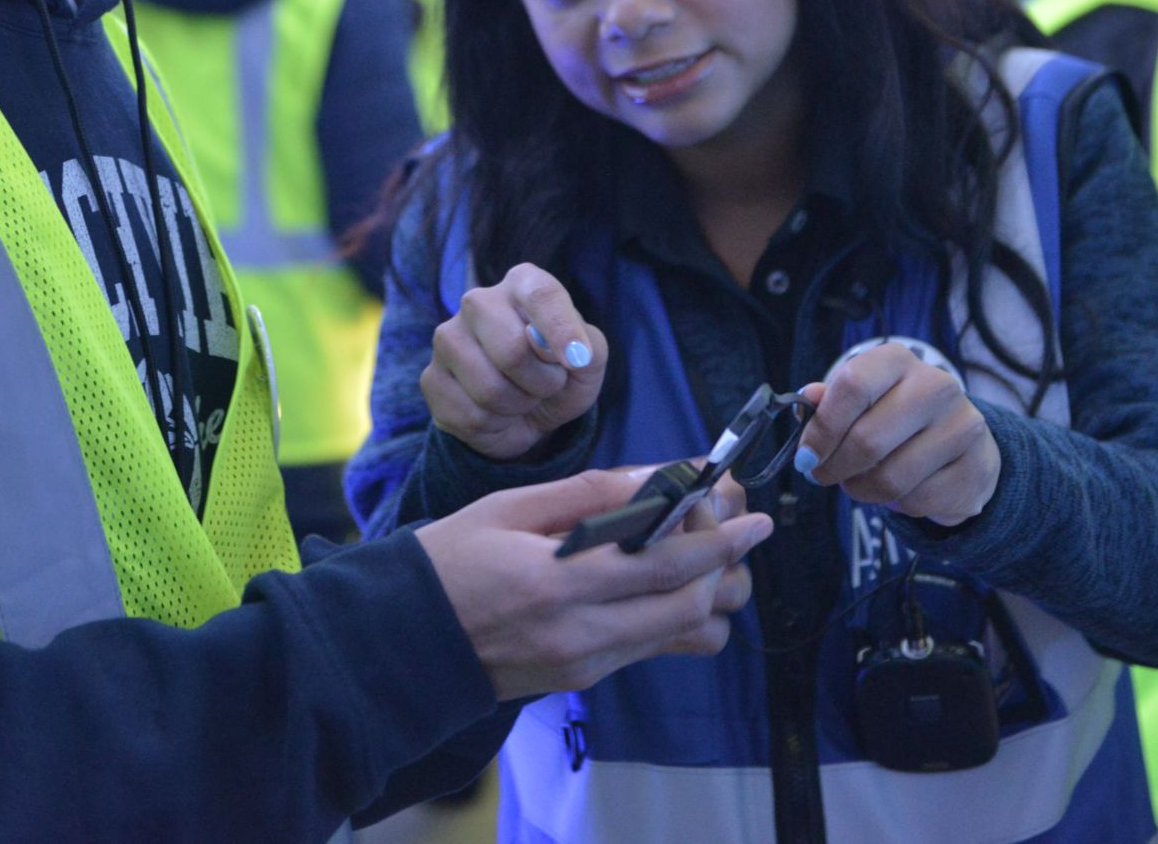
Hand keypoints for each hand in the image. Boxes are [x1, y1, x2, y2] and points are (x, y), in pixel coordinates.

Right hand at [416, 467, 768, 699]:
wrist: (405, 640)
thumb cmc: (449, 561)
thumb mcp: (510, 508)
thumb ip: (590, 495)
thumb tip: (659, 477)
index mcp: (557, 583)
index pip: (665, 564)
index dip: (720, 540)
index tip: (752, 516)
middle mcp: (580, 634)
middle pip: (691, 607)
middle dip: (726, 564)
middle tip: (732, 525)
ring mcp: (585, 665)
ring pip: (684, 636)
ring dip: (708, 594)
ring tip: (699, 554)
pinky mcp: (583, 680)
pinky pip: (652, 648)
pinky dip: (673, 614)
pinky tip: (657, 581)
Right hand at [422, 264, 608, 461]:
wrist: (526, 413)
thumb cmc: (560, 374)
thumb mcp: (589, 360)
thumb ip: (588, 346)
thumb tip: (565, 352)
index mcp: (522, 283)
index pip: (540, 294)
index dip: (560, 329)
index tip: (576, 361)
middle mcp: (477, 302)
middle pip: (511, 349)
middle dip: (541, 382)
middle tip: (548, 384)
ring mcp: (447, 339)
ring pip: (489, 389)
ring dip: (519, 405)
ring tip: (522, 396)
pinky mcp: (431, 378)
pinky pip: (470, 415)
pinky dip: (495, 425)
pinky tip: (497, 411)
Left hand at [793, 344, 1001, 525]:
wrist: (960, 444)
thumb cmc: (896, 417)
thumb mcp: (862, 399)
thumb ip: (832, 400)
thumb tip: (808, 398)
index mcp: (898, 360)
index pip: (853, 385)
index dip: (822, 428)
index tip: (806, 456)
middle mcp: (936, 385)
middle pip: (868, 439)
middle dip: (835, 468)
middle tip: (822, 476)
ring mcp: (962, 426)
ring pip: (891, 478)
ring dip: (861, 490)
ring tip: (856, 484)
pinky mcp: (976, 466)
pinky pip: (917, 501)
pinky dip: (896, 505)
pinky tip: (896, 491)